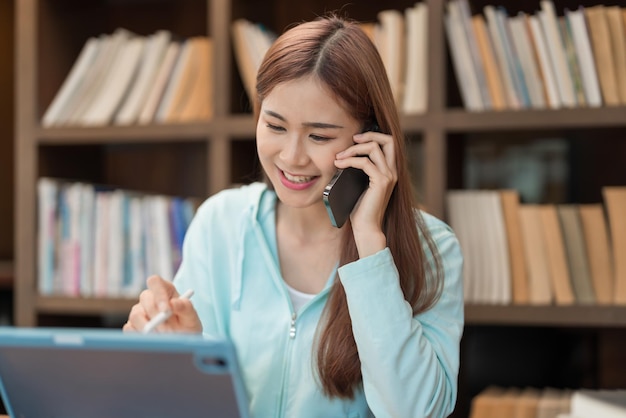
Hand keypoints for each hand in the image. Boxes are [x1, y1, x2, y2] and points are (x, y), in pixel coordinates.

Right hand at [123, 275, 202, 332]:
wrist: (181, 342)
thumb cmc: (187, 326)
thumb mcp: (192, 317)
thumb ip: (186, 308)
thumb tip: (173, 303)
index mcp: (165, 290)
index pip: (155, 281)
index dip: (158, 293)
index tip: (166, 310)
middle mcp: (150, 298)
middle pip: (144, 298)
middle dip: (156, 316)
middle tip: (167, 331)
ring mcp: (139, 311)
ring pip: (135, 315)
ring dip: (149, 328)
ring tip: (163, 337)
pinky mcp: (132, 325)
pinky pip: (130, 329)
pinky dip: (141, 336)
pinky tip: (153, 340)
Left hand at [334, 130, 396, 255]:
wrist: (366, 228)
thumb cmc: (360, 209)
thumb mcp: (360, 185)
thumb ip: (360, 170)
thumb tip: (344, 155)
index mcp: (389, 171)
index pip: (389, 144)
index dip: (373, 136)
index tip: (355, 140)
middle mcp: (392, 171)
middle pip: (388, 140)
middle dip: (369, 134)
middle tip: (352, 139)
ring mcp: (389, 176)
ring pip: (374, 147)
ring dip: (353, 149)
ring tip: (339, 157)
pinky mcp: (381, 182)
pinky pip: (365, 162)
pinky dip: (350, 160)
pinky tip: (340, 164)